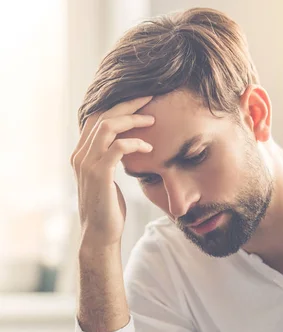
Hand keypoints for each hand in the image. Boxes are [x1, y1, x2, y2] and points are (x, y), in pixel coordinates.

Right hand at [70, 96, 154, 247]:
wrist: (100, 234)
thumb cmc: (108, 208)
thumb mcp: (107, 179)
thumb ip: (110, 160)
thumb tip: (123, 147)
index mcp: (81, 153)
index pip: (97, 118)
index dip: (118, 105)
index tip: (140, 99)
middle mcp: (80, 155)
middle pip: (102, 115)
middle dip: (127, 104)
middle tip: (149, 97)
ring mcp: (87, 164)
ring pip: (108, 127)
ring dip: (133, 120)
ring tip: (152, 120)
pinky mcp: (99, 174)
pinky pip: (118, 148)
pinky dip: (135, 143)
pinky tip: (150, 148)